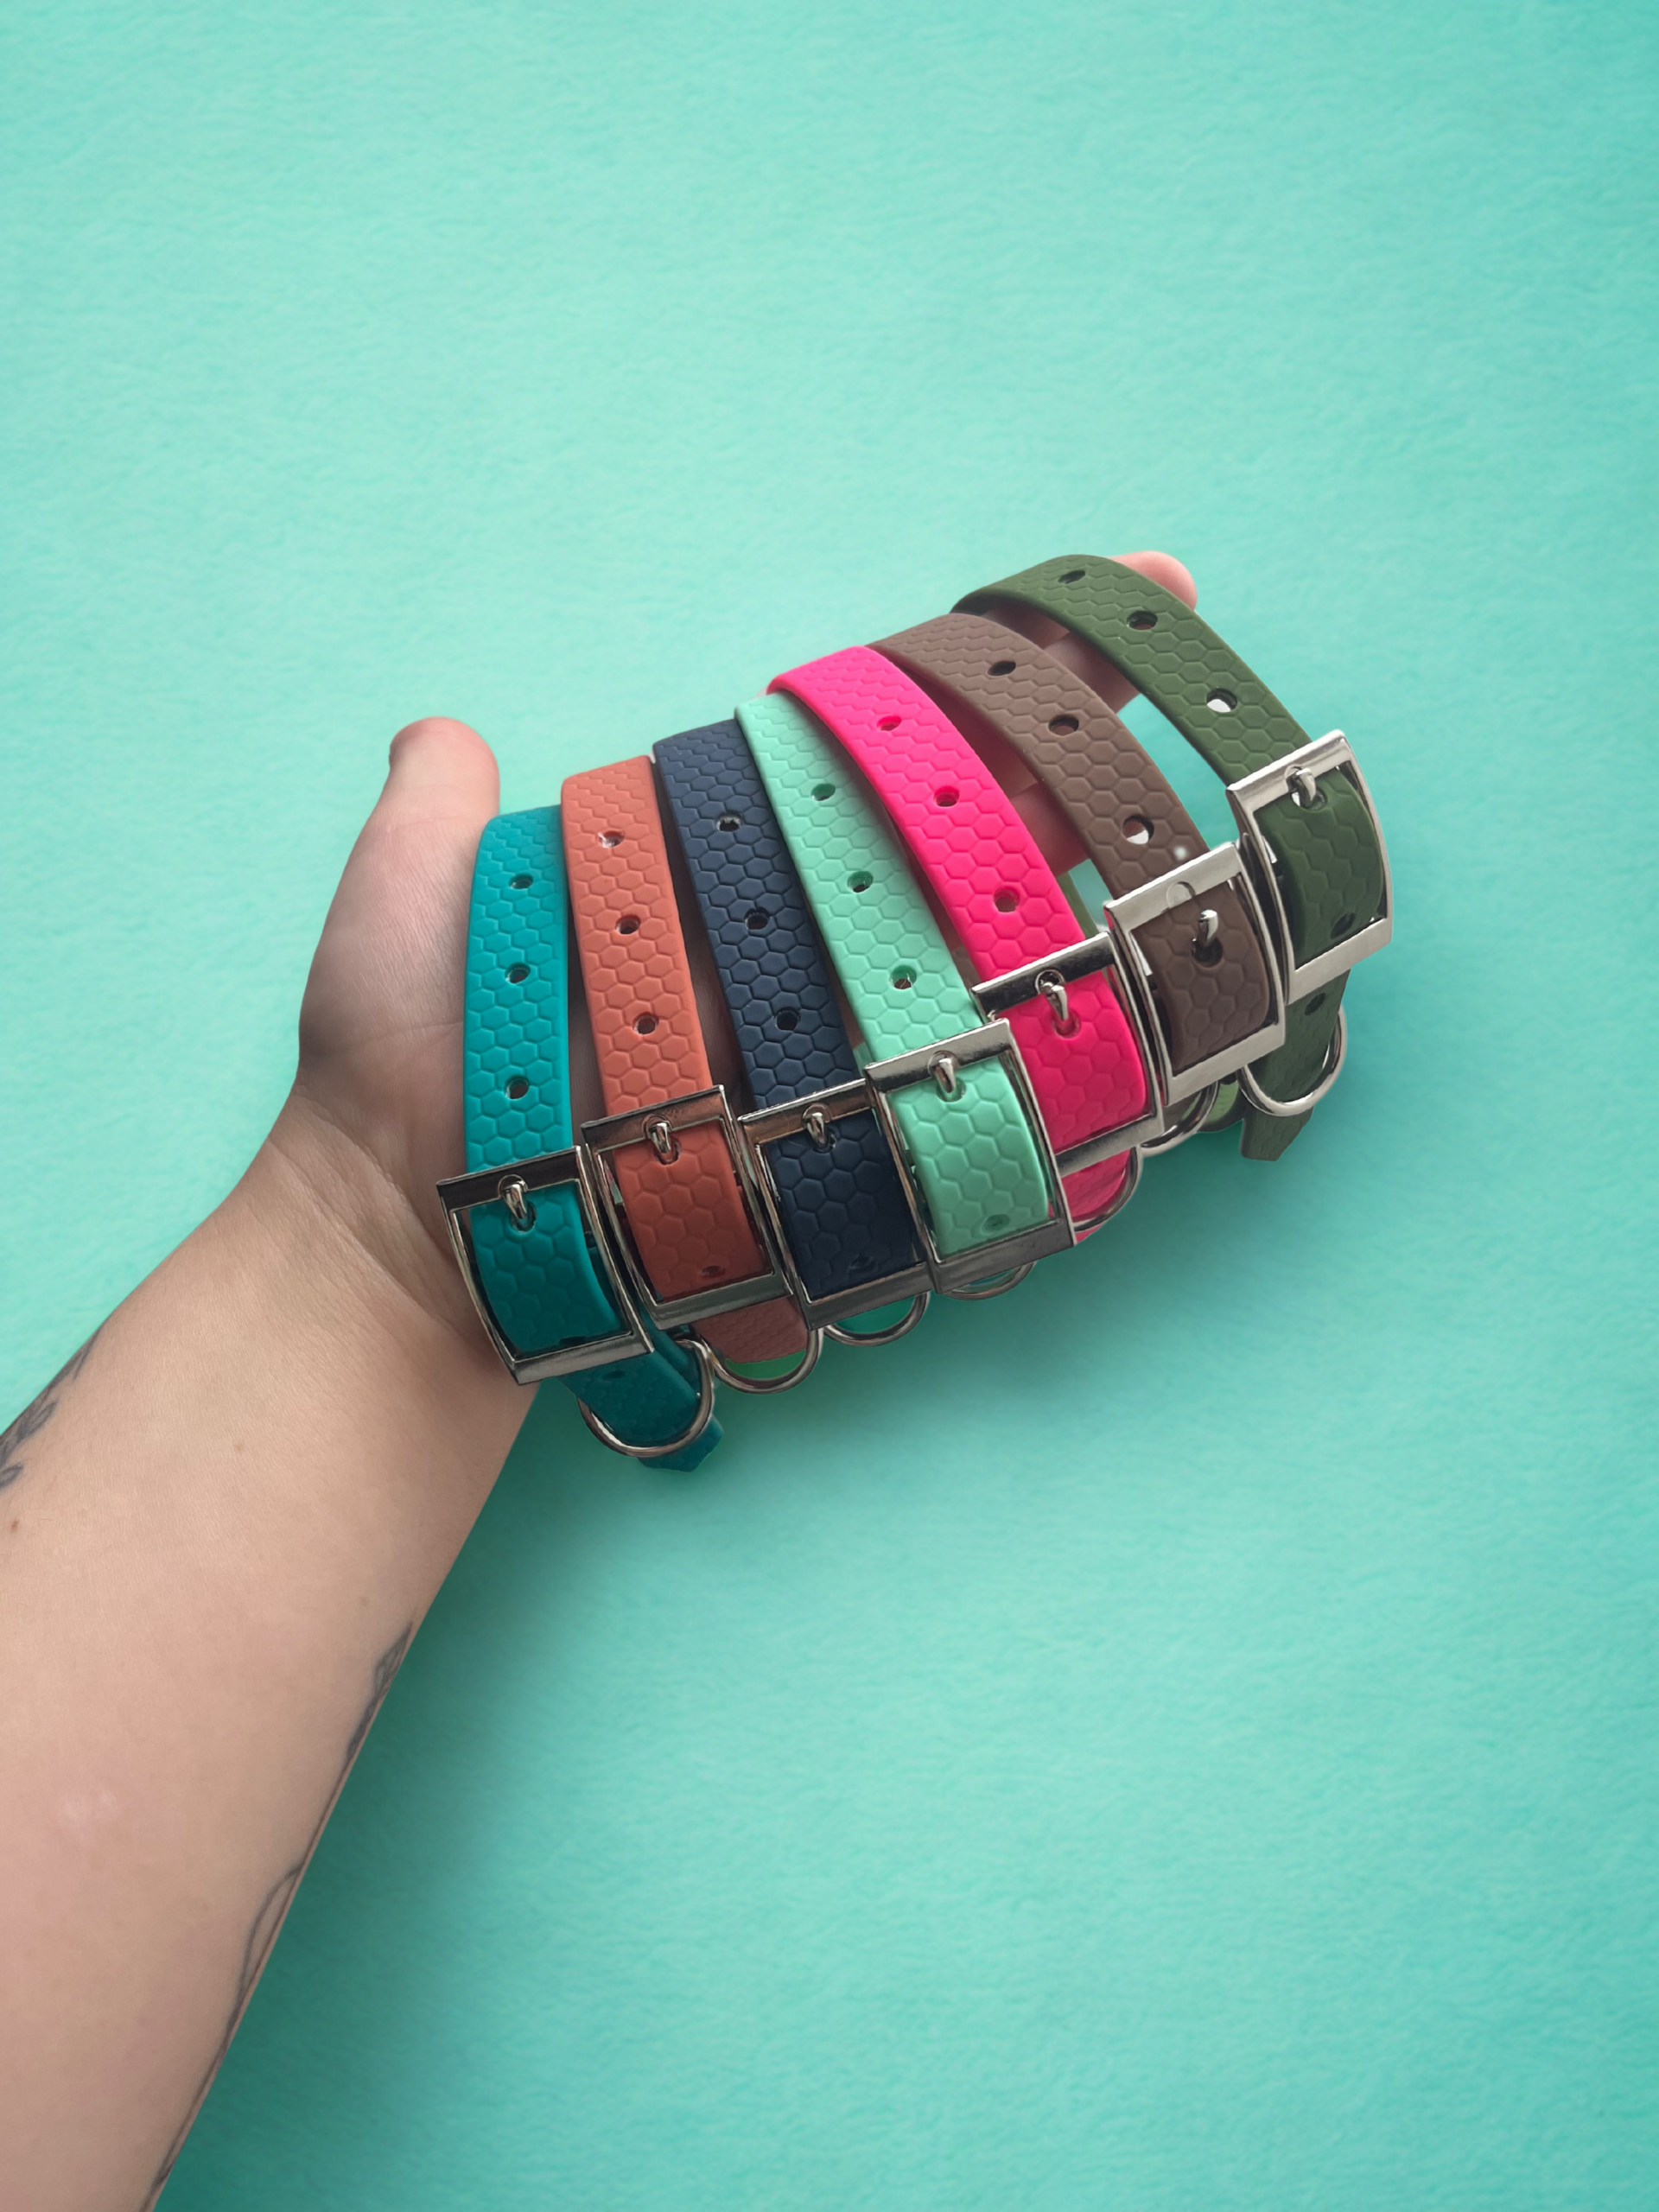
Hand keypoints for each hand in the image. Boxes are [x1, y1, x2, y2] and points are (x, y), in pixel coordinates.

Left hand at [258, 550, 1196, 1344]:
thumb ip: (433, 824)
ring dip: (1082, 879)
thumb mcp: (402, 915)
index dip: (964, 673)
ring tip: (1183, 815)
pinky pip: (959, 1081)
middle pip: (948, 834)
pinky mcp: (832, 1139)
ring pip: (976, 949)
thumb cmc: (400, 1077)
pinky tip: (1129, 996)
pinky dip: (1045, 1044)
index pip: (857, 743)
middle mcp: (779, 952)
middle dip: (1065, 752)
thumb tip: (446, 732)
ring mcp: (817, 1047)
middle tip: (1175, 668)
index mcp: (703, 870)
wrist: (406, 1246)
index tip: (1086, 600)